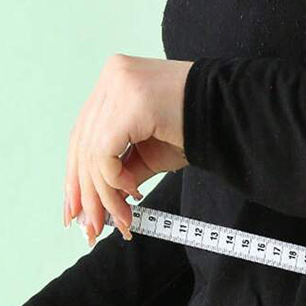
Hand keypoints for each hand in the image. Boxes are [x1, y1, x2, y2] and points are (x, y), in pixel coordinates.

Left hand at [64, 54, 191, 245]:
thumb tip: (96, 205)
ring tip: (121, 221)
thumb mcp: (148, 154)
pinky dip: (114, 180)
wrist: (230, 116)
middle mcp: (111, 77)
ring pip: (92, 153)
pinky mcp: (130, 102)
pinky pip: (105, 153)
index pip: (82, 134)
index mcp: (113, 82)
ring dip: (105, 196)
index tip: (75, 211)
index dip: (75, 176)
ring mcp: (119, 85)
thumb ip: (119, 172)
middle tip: (91, 228)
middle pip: (82, 144)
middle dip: (86, 193)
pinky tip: (134, 192)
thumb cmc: (193, 131)